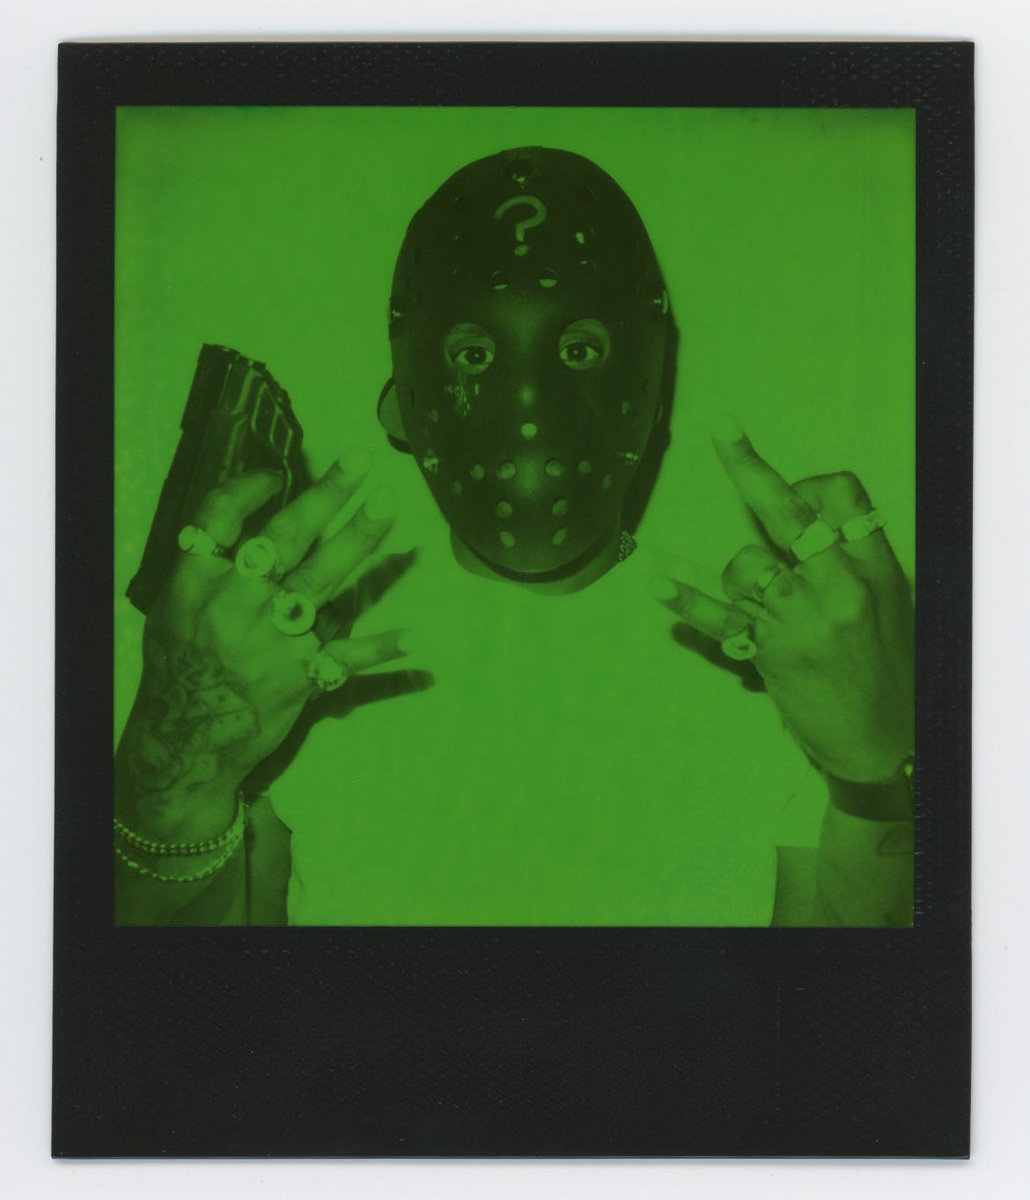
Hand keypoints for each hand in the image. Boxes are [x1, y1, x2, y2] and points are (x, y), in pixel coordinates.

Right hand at [117, 451, 413, 840]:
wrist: (184, 744)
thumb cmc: (180, 670)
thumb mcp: (175, 611)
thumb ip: (209, 569)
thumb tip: (254, 518)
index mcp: (195, 584)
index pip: (222, 518)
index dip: (252, 488)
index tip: (281, 472)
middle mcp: (233, 606)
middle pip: (283, 538)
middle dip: (324, 495)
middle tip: (361, 461)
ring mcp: (270, 641)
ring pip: (320, 580)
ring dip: (358, 540)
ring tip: (387, 505)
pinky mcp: (298, 677)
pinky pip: (345, 657)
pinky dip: (380, 648)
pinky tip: (415, 637)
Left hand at [653, 416, 912, 783]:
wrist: (890, 744)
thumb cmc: (891, 672)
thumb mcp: (891, 605)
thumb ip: (852, 560)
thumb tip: (804, 515)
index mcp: (875, 568)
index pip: (841, 495)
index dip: (809, 483)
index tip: (792, 490)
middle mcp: (838, 586)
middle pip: (787, 511)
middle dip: (750, 467)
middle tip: (722, 428)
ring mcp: (801, 620)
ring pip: (745, 562)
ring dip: (737, 573)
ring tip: (754, 600)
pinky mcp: (770, 653)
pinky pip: (719, 618)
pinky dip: (687, 602)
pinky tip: (659, 587)